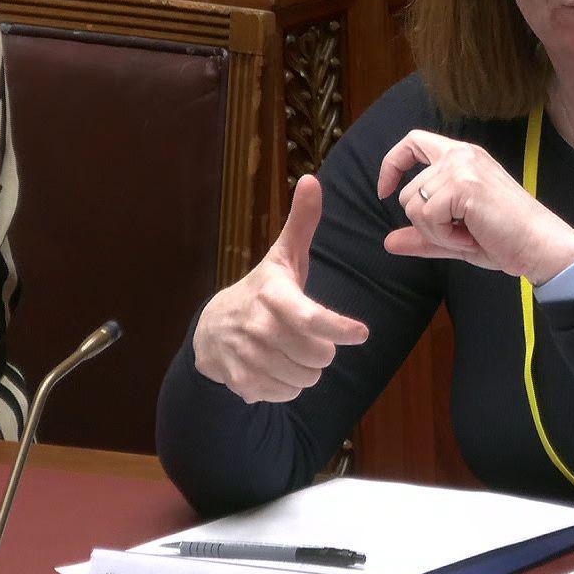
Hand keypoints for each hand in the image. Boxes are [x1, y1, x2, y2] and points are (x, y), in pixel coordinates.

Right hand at [192, 176, 368, 403]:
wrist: (211, 332)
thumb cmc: (261, 292)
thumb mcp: (281, 258)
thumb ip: (301, 222)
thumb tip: (312, 179)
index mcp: (273, 295)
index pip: (310, 318)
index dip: (338, 328)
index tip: (362, 333)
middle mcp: (259, 327)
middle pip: (318, 356)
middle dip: (323, 350)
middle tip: (309, 336)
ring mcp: (248, 358)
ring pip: (306, 379)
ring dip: (306, 370)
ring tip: (291, 350)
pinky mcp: (243, 383)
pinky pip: (287, 394)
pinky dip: (289, 386)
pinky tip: (275, 366)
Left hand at [376, 130, 573, 283]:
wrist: (540, 246)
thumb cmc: (505, 239)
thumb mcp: (455, 236)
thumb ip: (423, 235)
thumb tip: (389, 242)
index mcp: (463, 156)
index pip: (413, 141)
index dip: (392, 164)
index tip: (384, 190)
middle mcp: (461, 155)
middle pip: (408, 191)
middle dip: (426, 224)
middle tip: (461, 234)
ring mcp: (462, 167)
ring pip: (413, 206)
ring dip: (436, 232)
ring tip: (469, 234)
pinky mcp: (463, 185)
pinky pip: (427, 218)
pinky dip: (445, 238)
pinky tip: (471, 238)